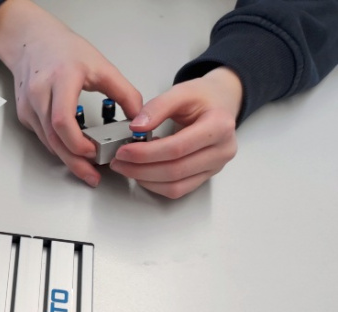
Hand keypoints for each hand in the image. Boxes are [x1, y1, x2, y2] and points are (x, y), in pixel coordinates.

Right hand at [0, 0, 141, 185]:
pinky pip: (44, 138)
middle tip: (93, 176)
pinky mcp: (26, 116)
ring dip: (68, 158)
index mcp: (60, 80)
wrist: (32, 43)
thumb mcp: (101, 66)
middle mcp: (40, 95)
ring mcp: (29, 108)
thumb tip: (139, 119)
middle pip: (54, 139)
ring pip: (48, 143)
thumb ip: (124, 92)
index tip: (94, 152)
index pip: (62, 120)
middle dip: (74, 162)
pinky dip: (60, 147)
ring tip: (88, 168)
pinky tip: (74, 150)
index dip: (77, 142)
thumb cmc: (64, 51)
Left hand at [110, 66, 242, 198]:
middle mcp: (222, 150)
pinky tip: (142, 172)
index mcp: (219, 126)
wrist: (221, 102)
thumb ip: (158, 107)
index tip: (124, 150)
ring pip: (175, 186)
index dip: (146, 153)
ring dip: (145, 180)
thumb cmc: (204, 97)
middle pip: (175, 170)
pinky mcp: (206, 176)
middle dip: (140, 169)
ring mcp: (216, 166)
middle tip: (119, 161)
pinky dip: (155, 185)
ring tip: (126, 167)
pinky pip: (178, 190)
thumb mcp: (182, 91)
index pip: (177, 148)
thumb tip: (136, 127)